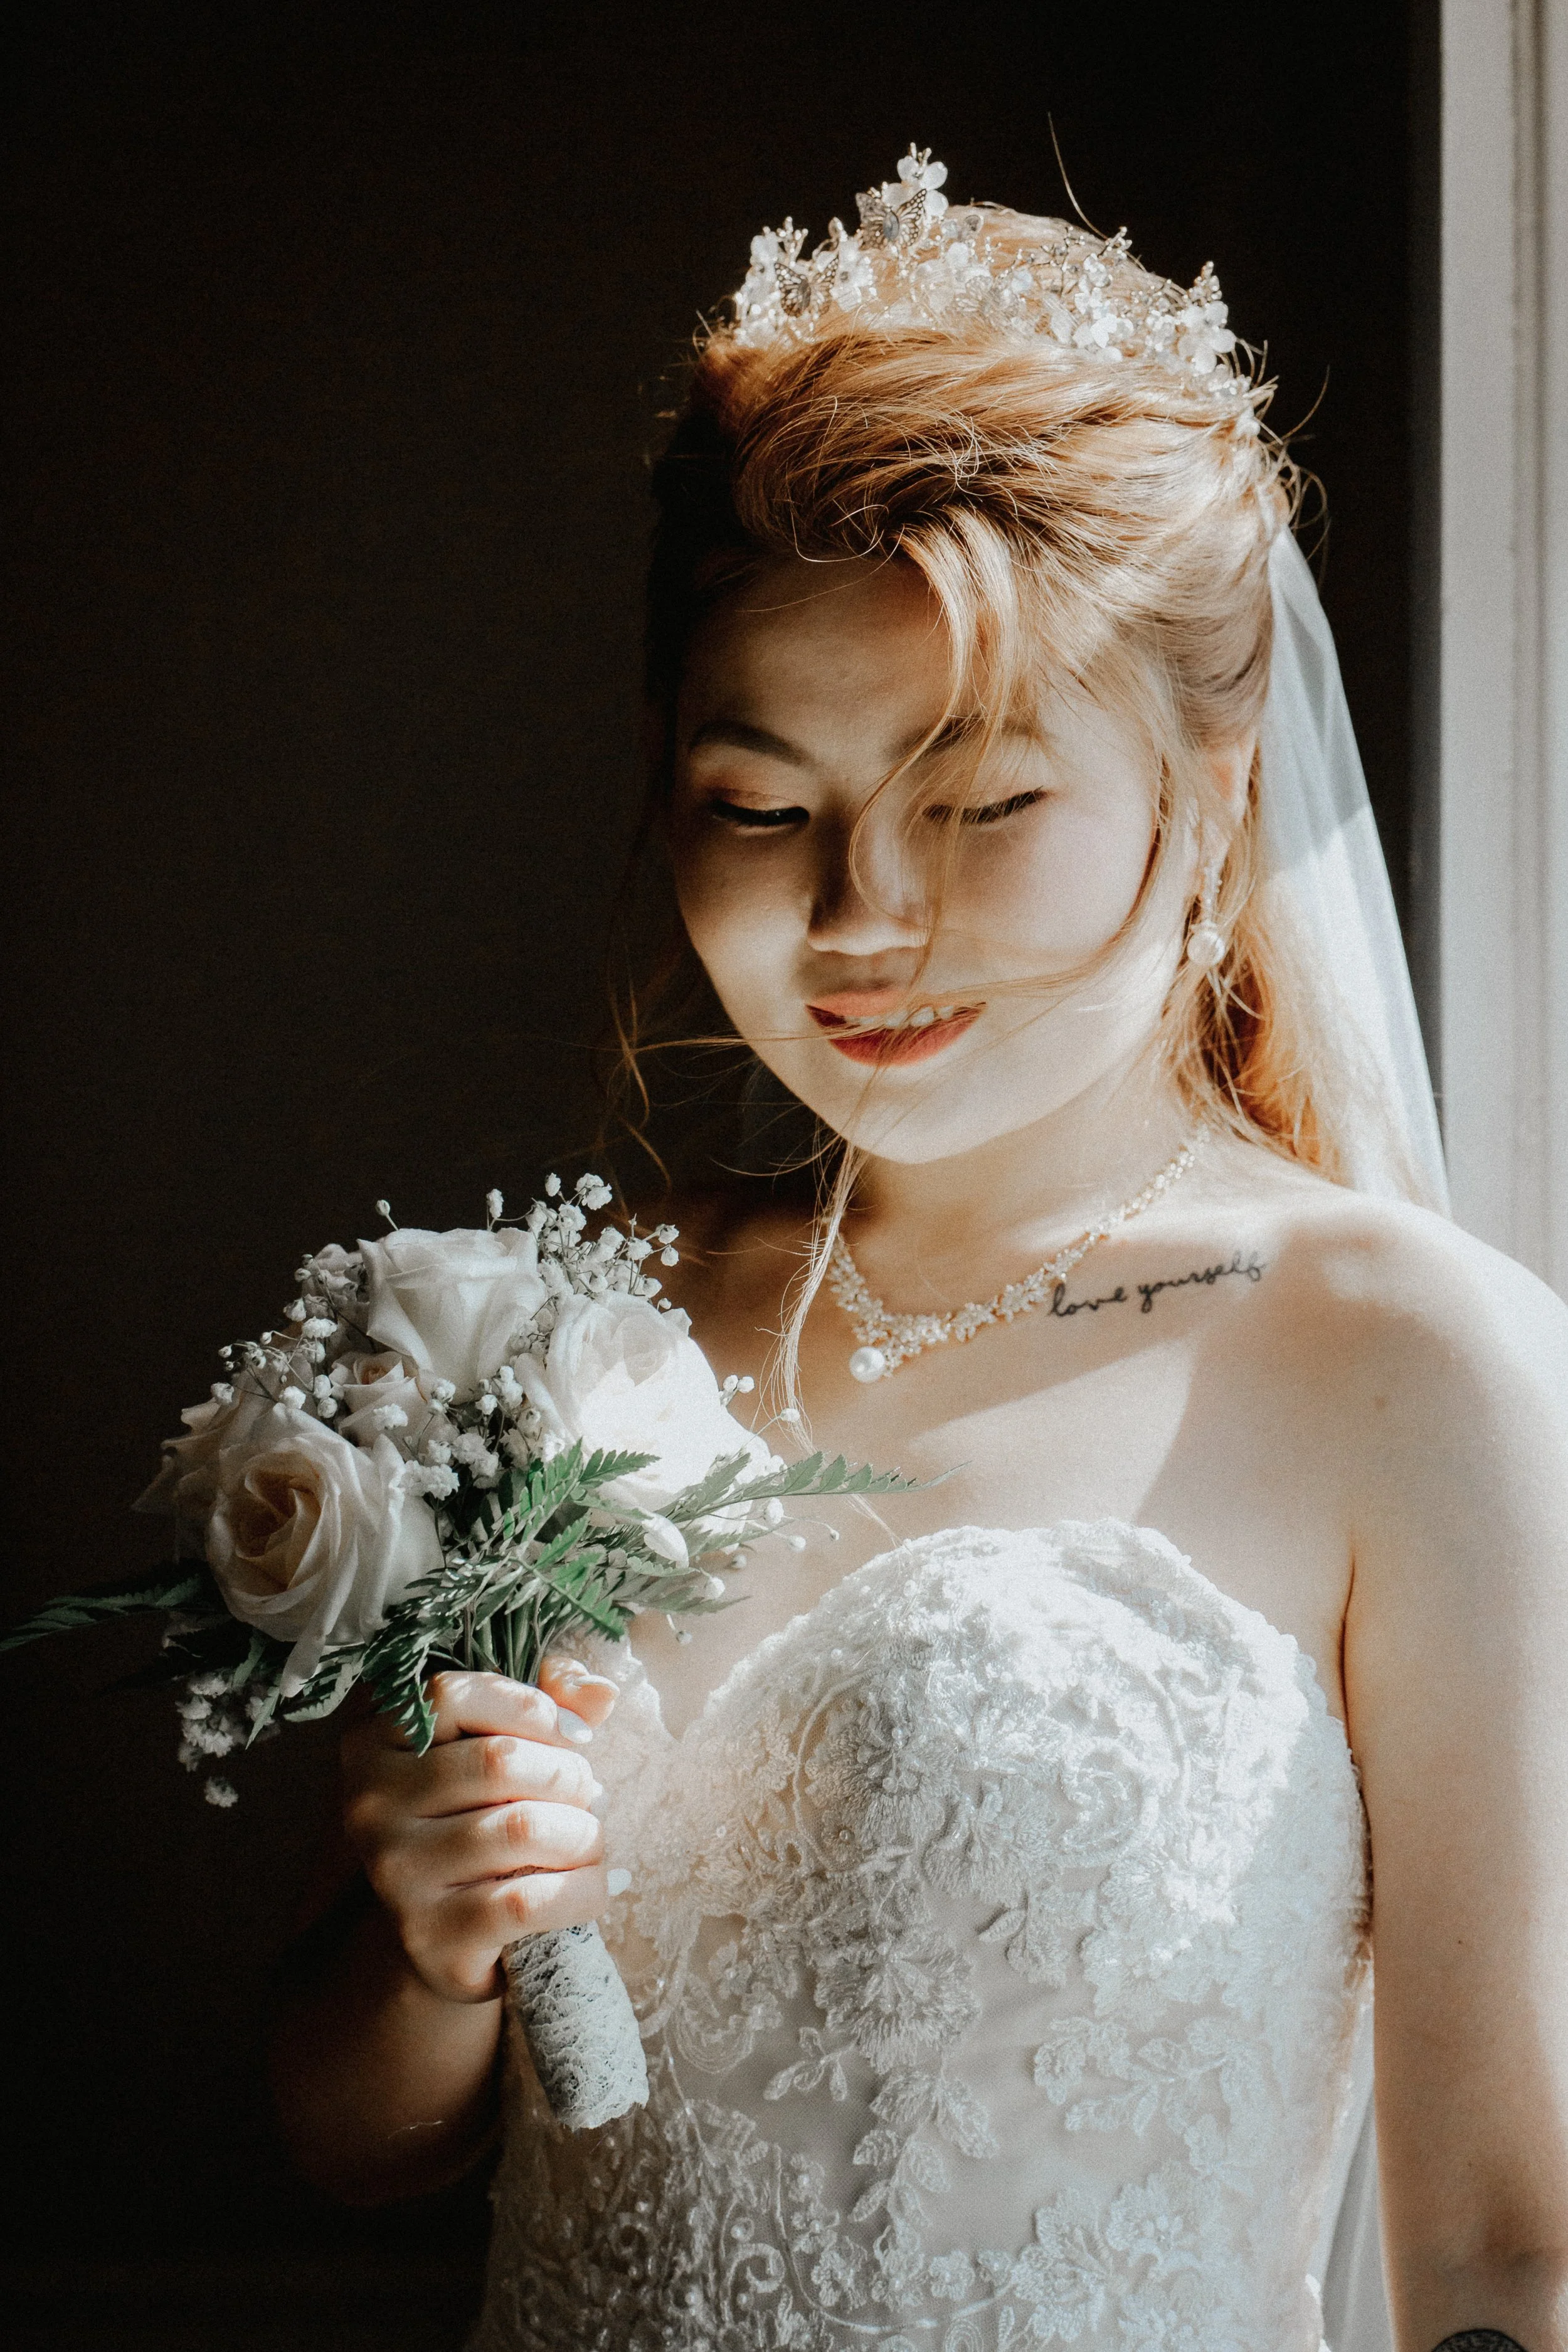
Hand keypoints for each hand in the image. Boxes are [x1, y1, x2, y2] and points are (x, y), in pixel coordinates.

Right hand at [341, 1658, 620, 2004]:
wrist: (441, 1940)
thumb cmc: (477, 1824)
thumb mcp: (497, 1752)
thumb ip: (547, 1705)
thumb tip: (601, 1692)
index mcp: (375, 1744)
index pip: (451, 1696)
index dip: (530, 1707)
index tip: (574, 1735)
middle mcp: (371, 1805)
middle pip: (499, 1760)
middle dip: (568, 1775)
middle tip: (589, 1795)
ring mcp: (396, 1873)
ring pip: (522, 1827)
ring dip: (583, 1833)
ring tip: (591, 1839)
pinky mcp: (431, 1934)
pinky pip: (529, 1898)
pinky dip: (582, 1888)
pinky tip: (593, 1885)